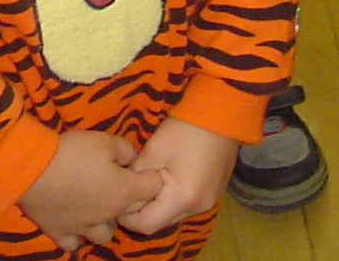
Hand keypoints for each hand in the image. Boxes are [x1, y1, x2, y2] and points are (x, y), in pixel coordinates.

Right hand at [20, 131, 163, 250]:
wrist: (34, 169)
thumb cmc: (74, 153)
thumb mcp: (105, 140)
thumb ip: (125, 149)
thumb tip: (131, 158)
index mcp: (124, 191)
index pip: (154, 187)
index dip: (151, 176)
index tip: (140, 168)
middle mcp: (108, 215)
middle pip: (133, 212)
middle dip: (133, 198)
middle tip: (120, 182)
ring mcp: (84, 227)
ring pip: (105, 234)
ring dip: (106, 221)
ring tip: (98, 206)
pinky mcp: (60, 232)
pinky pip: (74, 243)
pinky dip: (77, 234)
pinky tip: (74, 221)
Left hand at [120, 117, 238, 236]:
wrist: (221, 113)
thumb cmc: (184, 130)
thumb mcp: (152, 151)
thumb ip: (135, 177)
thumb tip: (124, 189)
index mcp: (182, 199)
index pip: (147, 226)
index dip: (127, 217)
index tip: (117, 199)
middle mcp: (198, 208)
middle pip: (162, 222)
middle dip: (143, 210)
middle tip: (130, 189)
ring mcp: (209, 201)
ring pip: (174, 214)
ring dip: (159, 204)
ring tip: (149, 181)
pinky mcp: (213, 193)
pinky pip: (187, 204)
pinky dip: (173, 197)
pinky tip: (168, 177)